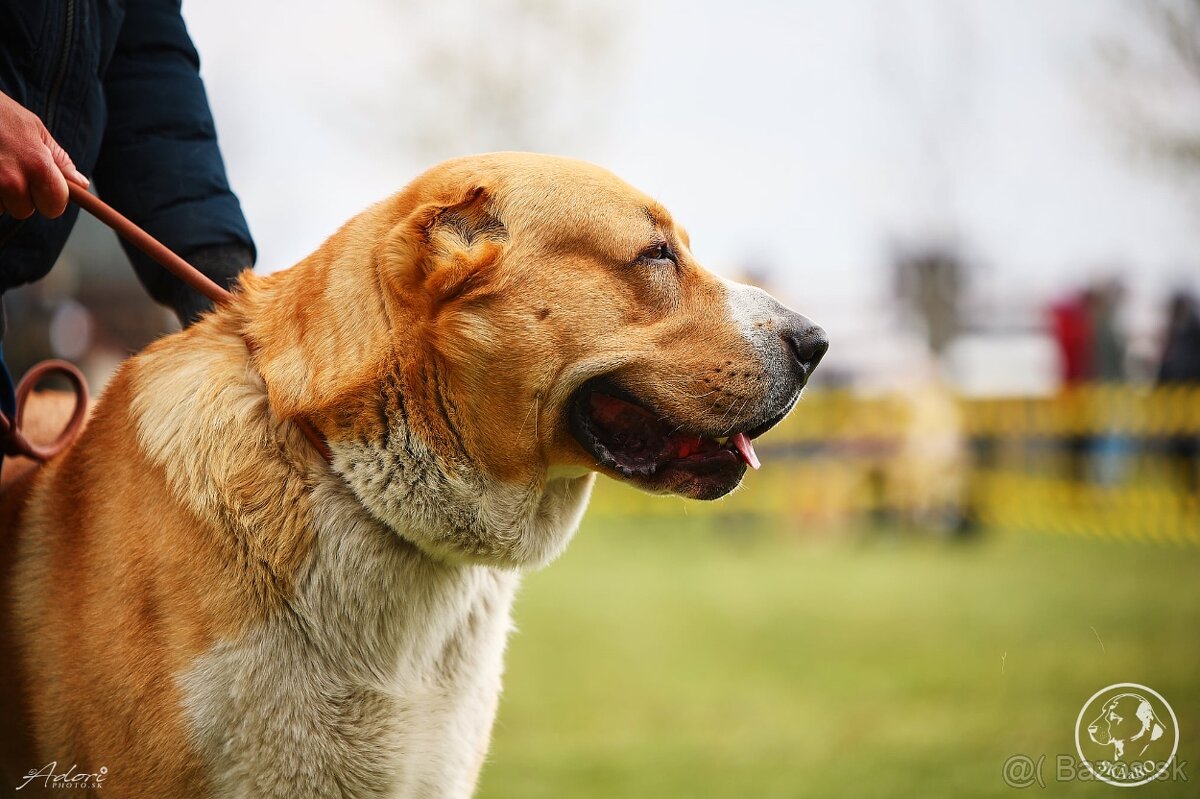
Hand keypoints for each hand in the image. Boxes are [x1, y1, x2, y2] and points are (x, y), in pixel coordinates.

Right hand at [0, 91, 89, 219]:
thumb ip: (59, 159)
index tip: (42, 188)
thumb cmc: (0, 114)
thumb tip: (81, 184)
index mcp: (37, 165)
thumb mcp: (34, 129)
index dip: (50, 199)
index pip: (55, 206)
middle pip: (24, 211)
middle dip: (20, 197)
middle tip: (9, 170)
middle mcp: (12, 180)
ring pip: (0, 208)